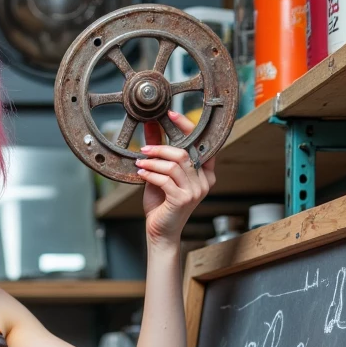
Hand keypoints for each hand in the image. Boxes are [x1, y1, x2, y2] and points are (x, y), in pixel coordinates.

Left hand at [137, 111, 215, 247]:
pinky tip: (141, 172)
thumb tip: (151, 126)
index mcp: (205, 173)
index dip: (187, 126)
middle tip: (144, 147)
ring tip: (140, 162)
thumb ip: (159, 152)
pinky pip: (165, 179)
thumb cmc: (161, 205)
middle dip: (161, 147)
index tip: (171, 113)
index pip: (201, 142)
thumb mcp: (160, 174)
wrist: (160, 232)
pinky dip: (151, 174)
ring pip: (174, 165)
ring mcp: (195, 191)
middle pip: (184, 153)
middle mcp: (204, 181)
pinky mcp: (183, 199)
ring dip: (154, 161)